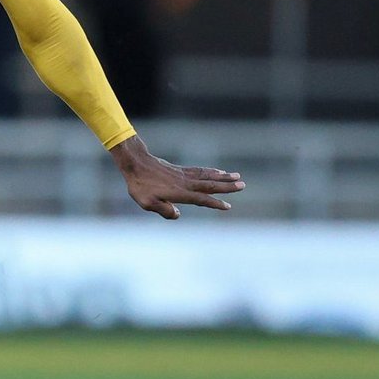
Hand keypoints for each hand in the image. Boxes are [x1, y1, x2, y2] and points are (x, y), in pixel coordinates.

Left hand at [110, 136, 242, 219]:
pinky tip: (219, 171)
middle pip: (210, 185)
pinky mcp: (180, 170)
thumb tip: (178, 214)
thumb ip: (163, 210)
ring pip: (207, 176)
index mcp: (179, 193)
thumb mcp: (147, 203)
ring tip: (237, 176)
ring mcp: (184, 175)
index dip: (214, 203)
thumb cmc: (140, 186)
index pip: (201, 199)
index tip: (227, 206)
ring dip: (223, 176)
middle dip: (227, 186)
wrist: (135, 164)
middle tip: (243, 185)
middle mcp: (185, 183)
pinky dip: (211, 171)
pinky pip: (200, 170)